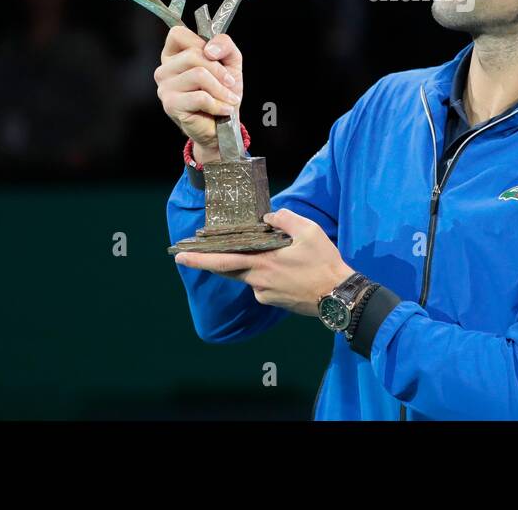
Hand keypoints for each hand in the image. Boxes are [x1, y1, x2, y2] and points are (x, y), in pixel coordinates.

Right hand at [154, 25, 243, 159]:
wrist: (224, 125)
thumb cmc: (223, 91)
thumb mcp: (230, 61)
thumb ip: (224, 44)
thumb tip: (210, 49)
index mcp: (174, 55)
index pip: (178, 33)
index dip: (201, 42)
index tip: (216, 58)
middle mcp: (164, 69)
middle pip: (193, 55)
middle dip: (219, 71)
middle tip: (230, 84)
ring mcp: (165, 87)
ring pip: (198, 74)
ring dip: (221, 89)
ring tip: (228, 98)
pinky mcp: (171, 105)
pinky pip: (200, 97)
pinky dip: (218, 104)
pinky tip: (223, 109)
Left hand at [173, 209, 354, 317]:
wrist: (338, 297)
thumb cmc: (324, 263)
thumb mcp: (309, 232)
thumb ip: (286, 219)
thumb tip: (270, 217)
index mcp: (263, 263)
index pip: (223, 260)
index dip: (199, 259)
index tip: (179, 256)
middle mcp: (258, 281)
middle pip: (228, 270)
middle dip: (206, 263)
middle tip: (186, 257)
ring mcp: (264, 294)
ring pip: (249, 275)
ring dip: (252, 264)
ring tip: (277, 256)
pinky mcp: (273, 301)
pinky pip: (262, 284)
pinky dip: (267, 273)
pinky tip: (287, 269)